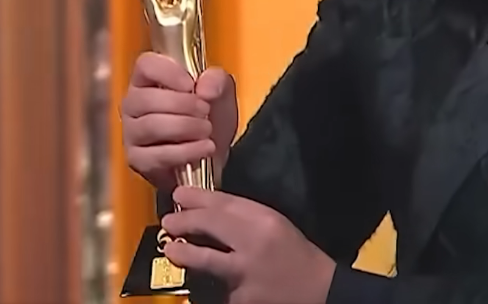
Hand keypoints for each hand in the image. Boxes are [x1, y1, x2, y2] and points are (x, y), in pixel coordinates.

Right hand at [120, 53, 238, 190]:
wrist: (213, 152)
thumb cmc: (210, 116)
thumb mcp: (221, 92)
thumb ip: (217, 80)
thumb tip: (205, 88)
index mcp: (148, 79)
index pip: (146, 66)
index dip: (168, 73)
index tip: (191, 85)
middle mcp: (134, 104)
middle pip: (146, 98)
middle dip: (183, 105)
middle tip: (205, 110)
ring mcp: (132, 133)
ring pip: (151, 126)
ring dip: (185, 127)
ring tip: (207, 130)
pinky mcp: (138, 160)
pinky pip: (157, 155)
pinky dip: (186, 152)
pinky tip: (204, 148)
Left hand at [162, 187, 335, 303]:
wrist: (318, 290)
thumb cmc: (294, 254)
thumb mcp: (275, 225)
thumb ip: (245, 216)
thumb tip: (207, 209)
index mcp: (265, 219)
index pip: (224, 202)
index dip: (197, 197)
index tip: (179, 195)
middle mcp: (254, 243)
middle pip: (211, 224)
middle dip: (184, 220)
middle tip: (169, 221)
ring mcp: (246, 272)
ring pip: (206, 259)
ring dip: (184, 252)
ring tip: (172, 250)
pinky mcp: (241, 298)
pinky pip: (218, 288)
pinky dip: (209, 285)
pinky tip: (202, 283)